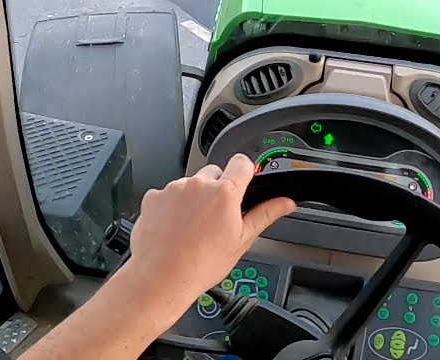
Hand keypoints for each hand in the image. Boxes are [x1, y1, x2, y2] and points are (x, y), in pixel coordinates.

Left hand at [127, 154, 295, 308]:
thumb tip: (285, 203)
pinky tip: (174, 228)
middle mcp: (198, 184)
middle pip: (215, 173)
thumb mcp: (241, 241)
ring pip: (190, 184)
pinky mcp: (153, 196)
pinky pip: (168, 194)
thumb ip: (265, 215)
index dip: (246, 172)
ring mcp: (173, 189)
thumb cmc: (201, 264)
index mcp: (224, 192)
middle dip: (218, 190)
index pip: (242, 163)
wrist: (162, 277)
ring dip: (194, 199)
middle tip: (216, 218)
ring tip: (192, 228)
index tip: (244, 183)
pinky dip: (171, 206)